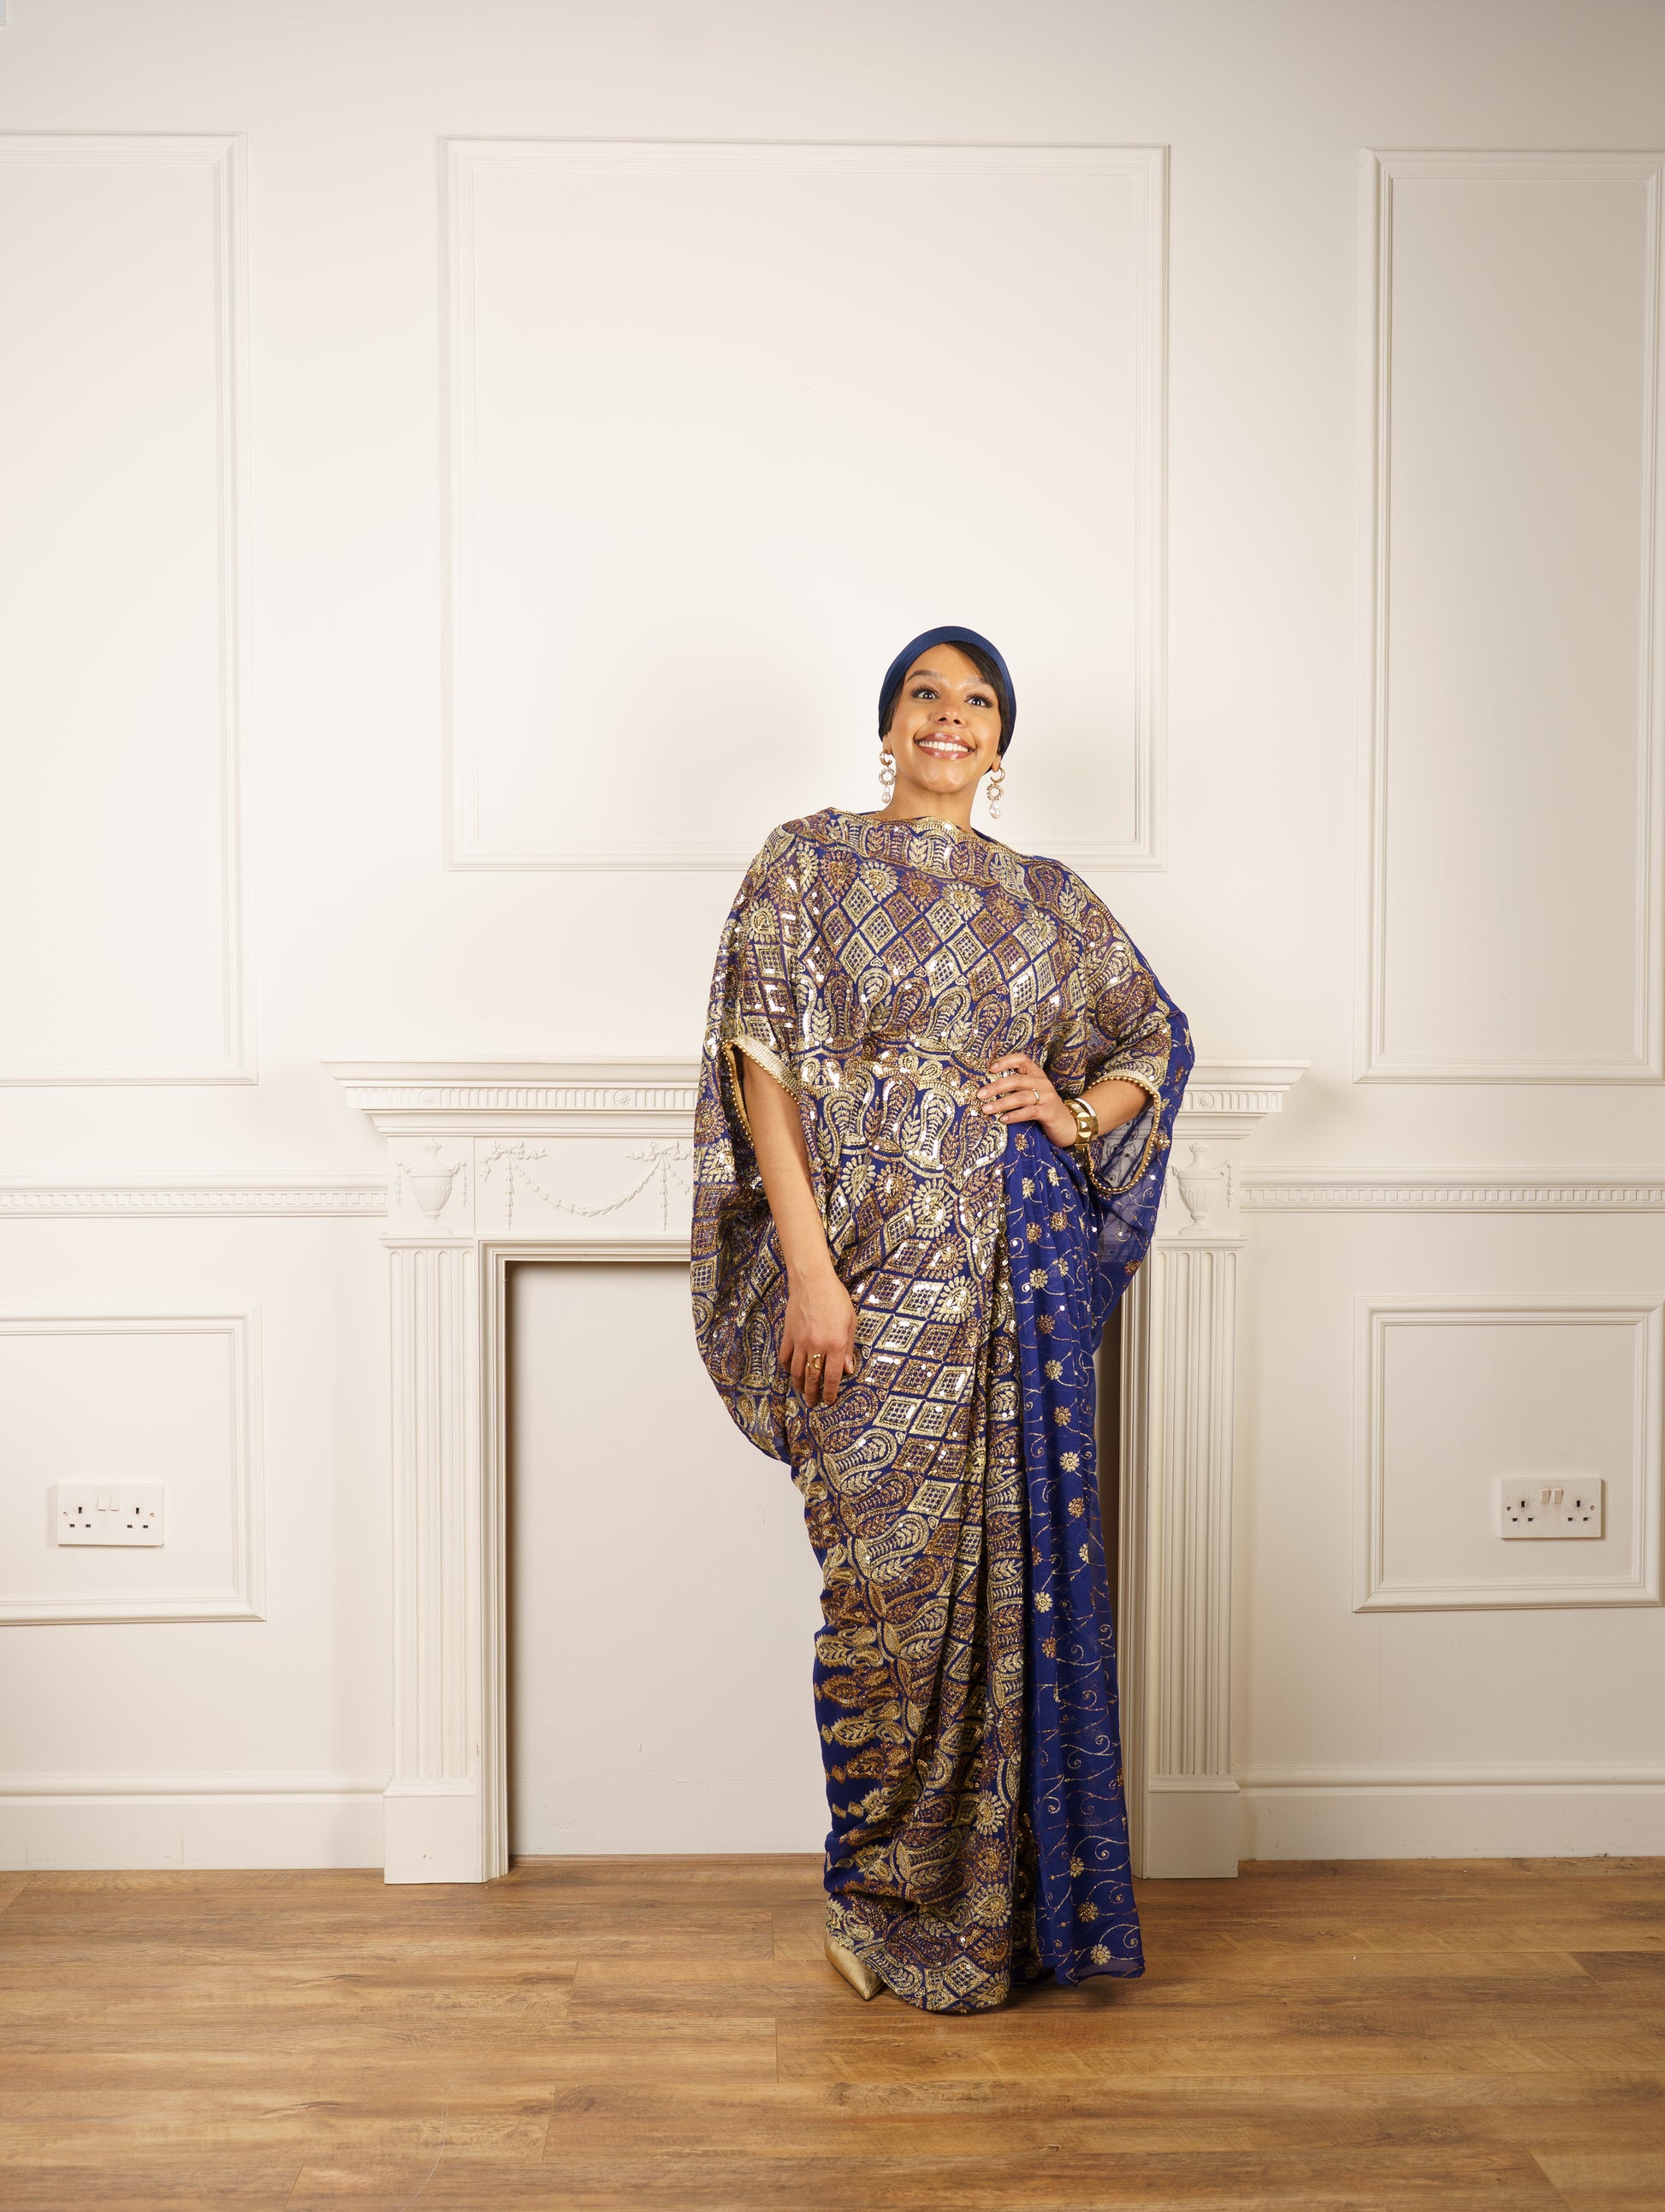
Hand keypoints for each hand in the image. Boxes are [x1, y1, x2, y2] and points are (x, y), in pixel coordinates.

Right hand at [780, 1264, 858, 1408]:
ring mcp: (800, 1342)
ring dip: (799, 1385)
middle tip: (813, 1404)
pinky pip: (785, 1357)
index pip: (832, 1377)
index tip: (829, 1401)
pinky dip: (787, 1367)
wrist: (813, 1281)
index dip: (830, 1392)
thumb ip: (848, 1348)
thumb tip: (848, 1369)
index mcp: (835, 1345)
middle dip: (813, 1394)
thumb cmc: (836, 1298)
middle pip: (813, 1378)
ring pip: (797, 1371)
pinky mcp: (788, 1335)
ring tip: (802, 1393)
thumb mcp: (851, 1322)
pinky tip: (790, 1372)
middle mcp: (816, 1347)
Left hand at [977, 1052, 1077, 1149]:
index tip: (990, 1068)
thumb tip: (987, 1089)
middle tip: (979, 1094)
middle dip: (995, 1087)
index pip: (1022, 1059)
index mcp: (1036, 1074)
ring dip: (1001, 1103)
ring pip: (1021, 1097)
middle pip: (1016, 1080)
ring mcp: (1048, 1097)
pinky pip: (1030, 1112)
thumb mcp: (1032, 1094)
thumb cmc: (1044, 1108)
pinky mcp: (1050, 1112)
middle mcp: (1043, 1083)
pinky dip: (1015, 1115)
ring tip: (986, 1109)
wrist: (1069, 1125)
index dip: (1006, 1061)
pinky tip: (1003, 1120)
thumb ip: (1016, 1088)